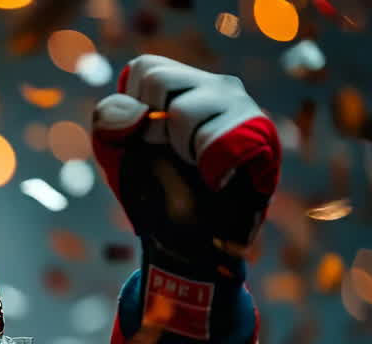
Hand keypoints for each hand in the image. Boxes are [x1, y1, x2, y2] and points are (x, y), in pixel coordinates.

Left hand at [92, 55, 279, 284]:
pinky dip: (209, 166)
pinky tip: (214, 180)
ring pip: (186, 110)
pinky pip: (224, 138)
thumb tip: (138, 113)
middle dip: (150, 128)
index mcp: (181, 86)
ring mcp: (241, 109)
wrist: (187, 245)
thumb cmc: (154, 194)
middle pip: (160, 81)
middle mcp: (215, 87)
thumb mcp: (117, 155)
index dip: (132, 110)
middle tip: (173, 156)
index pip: (144, 69)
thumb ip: (109, 123)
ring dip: (177, 150)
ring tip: (196, 168)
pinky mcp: (262, 138)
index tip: (145, 140)